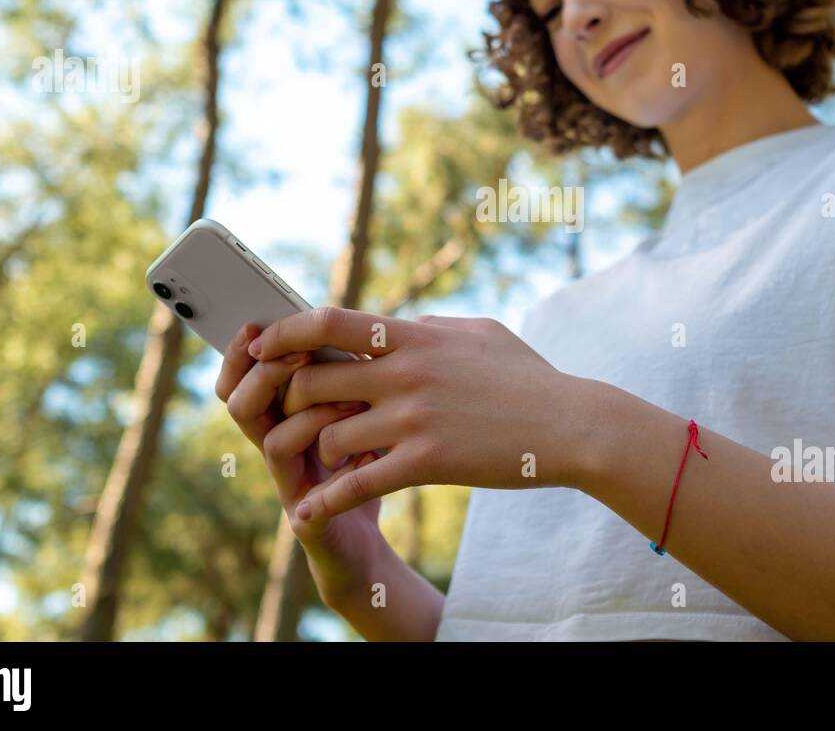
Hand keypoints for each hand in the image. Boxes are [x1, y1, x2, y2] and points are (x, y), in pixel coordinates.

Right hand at [214, 323, 384, 599]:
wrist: (363, 543)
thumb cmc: (362, 463)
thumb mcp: (359, 409)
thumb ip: (348, 374)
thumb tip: (357, 324)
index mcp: (280, 415)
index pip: (240, 378)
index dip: (240, 352)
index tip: (255, 323)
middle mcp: (274, 448)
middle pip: (240, 405)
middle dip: (267, 374)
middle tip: (301, 354)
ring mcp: (288, 486)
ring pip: (272, 443)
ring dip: (309, 415)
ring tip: (352, 400)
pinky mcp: (310, 521)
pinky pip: (309, 498)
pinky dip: (338, 473)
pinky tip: (368, 455)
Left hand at [246, 307, 589, 523]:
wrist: (571, 424)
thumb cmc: (528, 378)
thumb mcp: (480, 332)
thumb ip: (433, 325)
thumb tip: (403, 323)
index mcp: (416, 335)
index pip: (329, 322)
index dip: (285, 332)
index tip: (262, 344)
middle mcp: (406, 372)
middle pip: (313, 382)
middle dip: (293, 402)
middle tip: (292, 418)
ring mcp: (414, 418)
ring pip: (329, 435)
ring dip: (319, 452)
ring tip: (321, 462)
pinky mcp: (426, 462)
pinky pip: (357, 484)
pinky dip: (324, 500)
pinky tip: (307, 512)